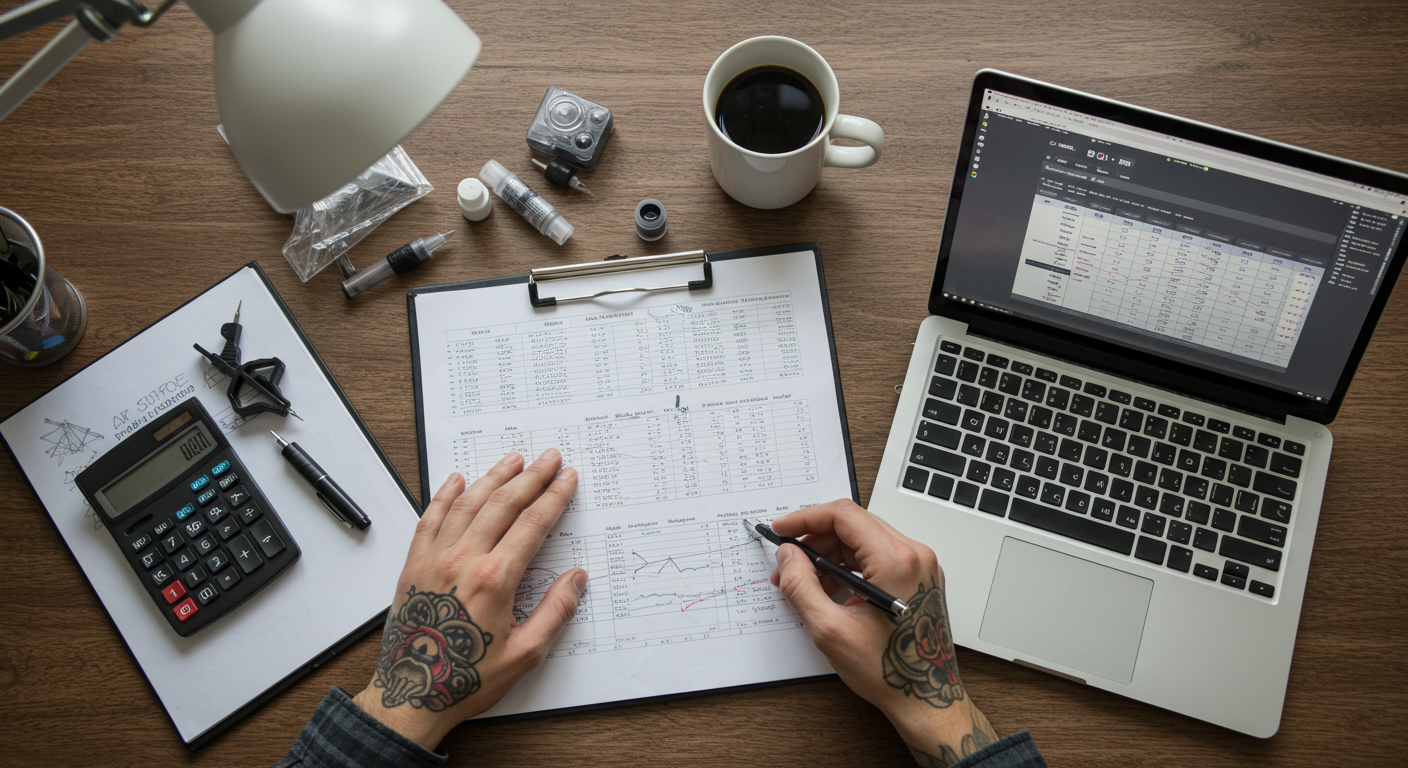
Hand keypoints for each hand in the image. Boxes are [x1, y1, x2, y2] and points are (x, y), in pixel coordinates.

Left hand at [351, 450, 586, 749]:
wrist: (410, 695)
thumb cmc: (465, 679)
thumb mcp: (525, 655)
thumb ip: (555, 612)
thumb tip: (577, 579)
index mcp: (495, 579)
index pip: (533, 524)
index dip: (554, 497)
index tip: (568, 478)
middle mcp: (463, 560)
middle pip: (502, 504)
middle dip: (530, 476)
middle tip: (549, 457)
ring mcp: (434, 560)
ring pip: (467, 504)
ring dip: (493, 477)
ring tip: (512, 459)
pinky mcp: (413, 567)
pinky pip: (429, 520)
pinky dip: (443, 496)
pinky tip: (456, 480)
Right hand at [768, 500, 997, 765]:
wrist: (927, 698)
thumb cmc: (889, 670)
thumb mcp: (830, 629)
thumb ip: (801, 586)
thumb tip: (787, 556)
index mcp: (896, 561)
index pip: (843, 516)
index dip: (805, 518)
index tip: (782, 530)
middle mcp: (914, 555)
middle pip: (853, 524)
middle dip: (815, 540)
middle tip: (788, 563)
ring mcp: (921, 565)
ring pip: (864, 539)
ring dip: (830, 554)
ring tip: (805, 582)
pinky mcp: (919, 577)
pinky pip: (877, 555)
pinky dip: (849, 565)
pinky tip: (829, 587)